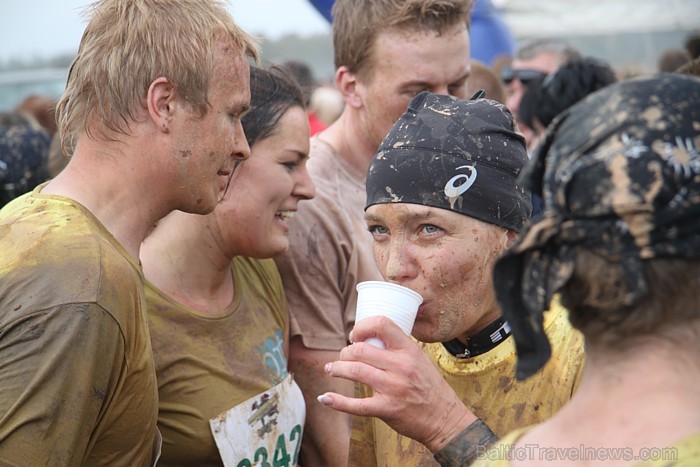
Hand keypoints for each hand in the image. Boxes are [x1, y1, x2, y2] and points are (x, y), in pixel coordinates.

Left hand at [316, 316, 476, 451]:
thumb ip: (397, 349)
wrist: (444, 418)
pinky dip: (337, 402)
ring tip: (331, 368)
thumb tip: (367, 339)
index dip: (362, 326)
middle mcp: (401, 367)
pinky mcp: (386, 409)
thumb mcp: (419, 360)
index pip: (382, 324)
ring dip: (337, 368)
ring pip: (355, 371)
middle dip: (345, 351)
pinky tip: (325, 398)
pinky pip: (356, 405)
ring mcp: (393, 388)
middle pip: (361, 349)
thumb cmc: (428, 387)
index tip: (354, 335)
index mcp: (409, 350)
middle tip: (342, 356)